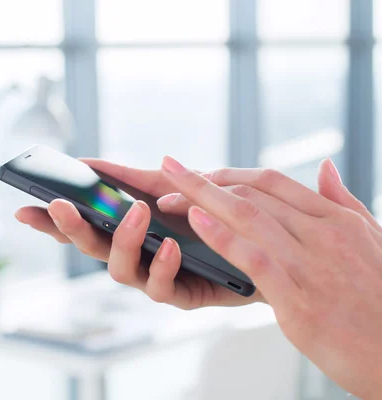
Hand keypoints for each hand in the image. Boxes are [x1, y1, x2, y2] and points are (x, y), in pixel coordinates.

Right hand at [15, 159, 264, 308]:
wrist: (264, 245)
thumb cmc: (212, 215)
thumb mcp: (171, 188)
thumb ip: (134, 180)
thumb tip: (91, 163)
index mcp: (126, 231)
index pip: (80, 226)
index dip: (51, 221)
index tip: (25, 207)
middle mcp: (134, 256)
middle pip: (90, 248)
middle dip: (71, 227)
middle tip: (61, 205)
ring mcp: (154, 277)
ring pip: (119, 270)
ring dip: (123, 239)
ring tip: (137, 213)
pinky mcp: (183, 295)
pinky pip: (162, 288)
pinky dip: (162, 265)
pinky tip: (170, 246)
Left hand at [157, 156, 381, 398]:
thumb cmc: (381, 302)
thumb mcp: (371, 241)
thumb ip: (343, 202)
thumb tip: (324, 165)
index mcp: (336, 220)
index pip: (274, 182)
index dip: (230, 172)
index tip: (200, 170)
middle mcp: (324, 235)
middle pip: (252, 194)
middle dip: (205, 182)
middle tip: (169, 171)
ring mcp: (311, 266)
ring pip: (249, 218)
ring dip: (202, 201)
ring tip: (166, 194)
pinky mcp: (299, 299)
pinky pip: (254, 257)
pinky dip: (222, 236)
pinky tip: (195, 222)